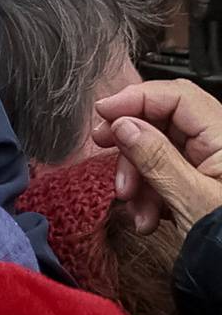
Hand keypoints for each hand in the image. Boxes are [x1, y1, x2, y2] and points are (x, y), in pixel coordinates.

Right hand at [91, 79, 221, 234]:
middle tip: (103, 147)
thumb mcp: (191, 201)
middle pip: (164, 121)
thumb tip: (124, 125)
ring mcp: (211, 168)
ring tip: (132, 204)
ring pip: (160, 150)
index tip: (103, 112)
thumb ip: (156, 158)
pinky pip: (166, 174)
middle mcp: (220, 147)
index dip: (136, 98)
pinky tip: (146, 217)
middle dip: (131, 141)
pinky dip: (149, 192)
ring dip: (137, 175)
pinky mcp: (202, 186)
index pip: (178, 97)